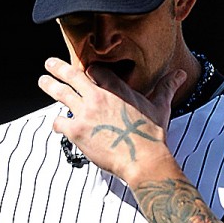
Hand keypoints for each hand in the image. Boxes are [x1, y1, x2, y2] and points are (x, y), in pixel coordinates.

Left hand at [38, 58, 186, 180]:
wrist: (142, 159)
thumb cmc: (152, 134)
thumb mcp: (160, 106)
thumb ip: (166, 87)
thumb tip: (180, 75)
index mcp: (116, 88)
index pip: (96, 71)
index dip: (91, 71)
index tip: (86, 72)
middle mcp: (98, 96)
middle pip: (73, 75)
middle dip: (59, 67)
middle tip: (49, 63)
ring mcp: (85, 112)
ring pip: (61, 93)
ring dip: (50, 85)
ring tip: (43, 81)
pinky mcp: (76, 131)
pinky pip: (59, 122)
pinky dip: (57, 123)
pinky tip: (56, 125)